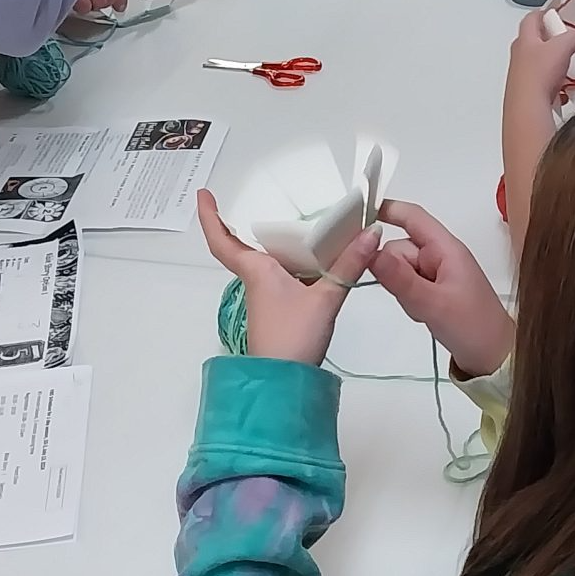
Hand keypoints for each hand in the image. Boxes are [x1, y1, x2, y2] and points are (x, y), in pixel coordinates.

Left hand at [196, 191, 381, 365]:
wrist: (284, 381)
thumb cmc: (291, 339)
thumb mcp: (325, 297)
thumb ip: (348, 264)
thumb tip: (370, 233)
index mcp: (256, 270)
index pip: (222, 239)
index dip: (210, 216)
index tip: (204, 194)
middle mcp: (257, 278)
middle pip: (243, 244)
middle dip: (246, 220)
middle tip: (259, 195)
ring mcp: (268, 294)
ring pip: (266, 259)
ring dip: (275, 240)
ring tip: (296, 217)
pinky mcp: (281, 306)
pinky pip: (283, 272)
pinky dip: (295, 259)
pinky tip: (316, 253)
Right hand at [371, 200, 514, 376]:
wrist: (494, 358)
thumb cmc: (473, 327)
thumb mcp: (433, 304)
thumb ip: (400, 279)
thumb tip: (370, 251)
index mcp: (446, 248)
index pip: (413, 217)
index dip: (387, 210)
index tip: (357, 216)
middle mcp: (441, 255)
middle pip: (400, 246)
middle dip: (394, 270)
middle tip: (410, 296)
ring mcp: (437, 273)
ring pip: (401, 268)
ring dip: (403, 288)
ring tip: (422, 309)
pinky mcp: (434, 289)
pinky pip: (408, 284)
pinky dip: (409, 298)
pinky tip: (423, 314)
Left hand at [509, 8, 574, 103]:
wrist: (528, 106)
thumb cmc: (537, 76)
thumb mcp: (563, 46)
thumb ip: (572, 37)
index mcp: (525, 40)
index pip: (532, 19)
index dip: (545, 14)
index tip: (554, 15)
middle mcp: (519, 56)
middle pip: (535, 41)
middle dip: (551, 41)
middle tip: (565, 42)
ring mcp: (520, 74)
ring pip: (539, 63)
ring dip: (553, 64)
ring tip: (566, 68)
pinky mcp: (525, 91)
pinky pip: (541, 83)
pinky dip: (553, 84)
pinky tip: (562, 89)